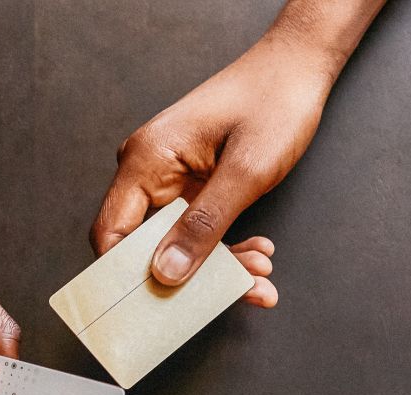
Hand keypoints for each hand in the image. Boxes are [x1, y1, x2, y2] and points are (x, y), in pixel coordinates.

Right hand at [93, 34, 330, 289]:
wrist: (298, 69)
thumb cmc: (274, 102)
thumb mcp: (245, 172)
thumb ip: (204, 226)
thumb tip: (166, 275)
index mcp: (146, 160)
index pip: (113, 234)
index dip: (127, 279)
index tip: (156, 310)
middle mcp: (149, 171)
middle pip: (145, 248)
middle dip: (189, 278)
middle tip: (230, 292)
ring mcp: (170, 181)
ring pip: (177, 245)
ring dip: (217, 268)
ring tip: (258, 271)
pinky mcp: (192, 188)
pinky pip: (197, 233)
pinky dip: (226, 252)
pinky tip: (256, 256)